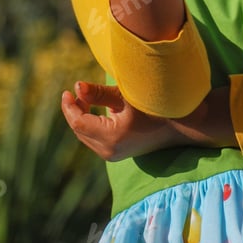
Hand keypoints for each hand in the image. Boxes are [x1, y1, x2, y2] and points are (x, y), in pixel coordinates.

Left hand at [61, 81, 175, 160]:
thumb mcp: (125, 96)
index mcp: (112, 136)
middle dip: (74, 111)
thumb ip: (98, 93)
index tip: (66, 91)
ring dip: (81, 118)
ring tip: (84, 99)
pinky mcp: (114, 155)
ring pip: (85, 136)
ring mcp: (111, 156)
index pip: (78, 123)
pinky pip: (93, 140)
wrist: (176, 125)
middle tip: (75, 92)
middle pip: (79, 130)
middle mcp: (109, 151)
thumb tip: (75, 86)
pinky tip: (93, 111)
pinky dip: (89, 125)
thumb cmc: (151, 105)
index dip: (69, 107)